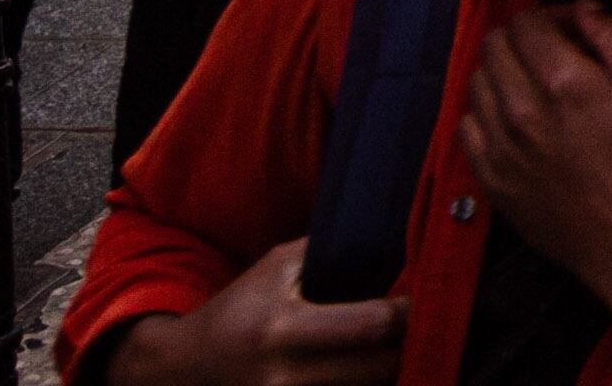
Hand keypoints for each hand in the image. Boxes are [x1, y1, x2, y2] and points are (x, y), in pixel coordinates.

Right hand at [98, 240, 404, 385]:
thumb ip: (332, 252)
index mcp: (282, 329)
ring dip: (391, 372)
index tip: (431, 297)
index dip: (411, 312)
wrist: (180, 369)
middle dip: (410, 346)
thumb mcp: (276, 269)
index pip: (373, 325)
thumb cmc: (237, 309)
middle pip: (381, 369)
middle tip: (430, 325)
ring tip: (403, 348)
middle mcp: (283, 377)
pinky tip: (370, 369)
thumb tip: (395, 240)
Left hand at [458, 5, 611, 340]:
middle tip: (554, 54)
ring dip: (503, 72)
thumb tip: (586, 9)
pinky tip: (518, 121)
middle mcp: (521, 109)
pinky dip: (488, 112)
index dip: (550, 15)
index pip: (526, 21)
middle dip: (523, 38)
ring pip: (476, 81)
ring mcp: (499, 146)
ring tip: (536, 87)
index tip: (572, 29)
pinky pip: (466, 125)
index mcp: (565, 82)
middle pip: (493, 45)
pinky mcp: (489, 177)